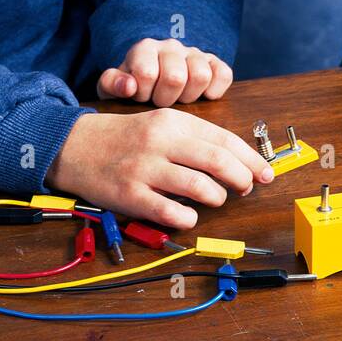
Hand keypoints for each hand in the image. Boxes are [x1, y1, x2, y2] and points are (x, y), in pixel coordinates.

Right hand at [47, 109, 274, 228]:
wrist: (76, 145)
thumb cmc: (127, 138)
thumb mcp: (162, 125)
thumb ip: (196, 140)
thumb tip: (238, 162)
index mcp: (174, 122)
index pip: (225, 140)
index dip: (251, 159)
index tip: (266, 173)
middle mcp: (161, 142)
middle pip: (218, 162)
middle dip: (242, 178)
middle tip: (246, 188)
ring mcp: (145, 169)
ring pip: (200, 187)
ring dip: (218, 197)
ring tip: (216, 199)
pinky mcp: (130, 195)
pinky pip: (171, 212)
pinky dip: (189, 218)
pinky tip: (190, 215)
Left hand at [97, 38, 233, 106]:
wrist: (151, 80)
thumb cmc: (132, 87)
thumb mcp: (113, 87)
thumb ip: (112, 84)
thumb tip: (128, 87)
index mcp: (144, 48)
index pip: (147, 73)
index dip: (143, 94)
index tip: (140, 97)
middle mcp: (171, 46)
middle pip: (176, 77)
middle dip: (166, 98)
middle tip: (159, 102)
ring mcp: (194, 53)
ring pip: (201, 75)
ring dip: (189, 96)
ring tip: (177, 99)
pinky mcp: (214, 63)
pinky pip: (224, 74)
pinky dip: (215, 90)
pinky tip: (200, 97)